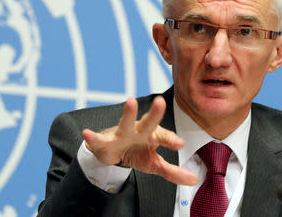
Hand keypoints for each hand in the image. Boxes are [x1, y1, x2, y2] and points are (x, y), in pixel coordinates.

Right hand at [82, 96, 197, 185]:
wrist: (113, 152)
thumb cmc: (137, 152)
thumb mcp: (155, 164)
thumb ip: (173, 172)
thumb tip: (194, 179)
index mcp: (152, 136)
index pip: (163, 136)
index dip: (171, 139)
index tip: (180, 144)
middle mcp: (138, 131)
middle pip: (148, 123)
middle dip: (154, 114)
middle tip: (161, 102)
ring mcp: (121, 134)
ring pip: (125, 123)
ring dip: (128, 113)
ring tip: (131, 101)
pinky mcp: (104, 141)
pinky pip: (97, 139)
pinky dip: (92, 137)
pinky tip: (86, 133)